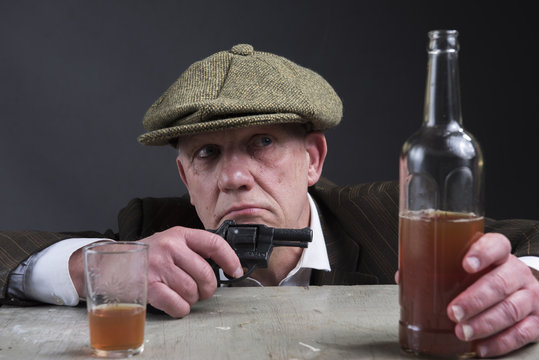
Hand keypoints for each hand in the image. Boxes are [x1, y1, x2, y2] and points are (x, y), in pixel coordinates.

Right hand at [139, 226, 242, 317]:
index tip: (236, 271)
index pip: (214, 243)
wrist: (115, 265)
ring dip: (192, 299)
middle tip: (202, 291)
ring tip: (183, 294)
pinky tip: (175, 303)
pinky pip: (178, 305)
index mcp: (179, 234)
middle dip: (208, 288)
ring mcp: (158, 266)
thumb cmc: (148, 256)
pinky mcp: (149, 286)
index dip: (230, 259)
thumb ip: (194, 250)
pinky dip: (181, 309)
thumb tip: (224, 266)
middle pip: (206, 274)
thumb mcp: (171, 242)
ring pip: (192, 291)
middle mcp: (170, 247)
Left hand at [447, 233, 538, 356]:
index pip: (496, 245)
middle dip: (475, 299)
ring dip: (484, 323)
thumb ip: (437, 266)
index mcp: (499, 254)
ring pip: (511, 309)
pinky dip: (500, 343)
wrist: (521, 288)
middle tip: (453, 311)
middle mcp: (517, 272)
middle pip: (501, 282)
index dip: (482, 253)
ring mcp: (530, 297)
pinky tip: (481, 348)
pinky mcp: (537, 320)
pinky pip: (523, 333)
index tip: (466, 264)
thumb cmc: (483, 276)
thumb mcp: (465, 264)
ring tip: (462, 332)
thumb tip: (402, 274)